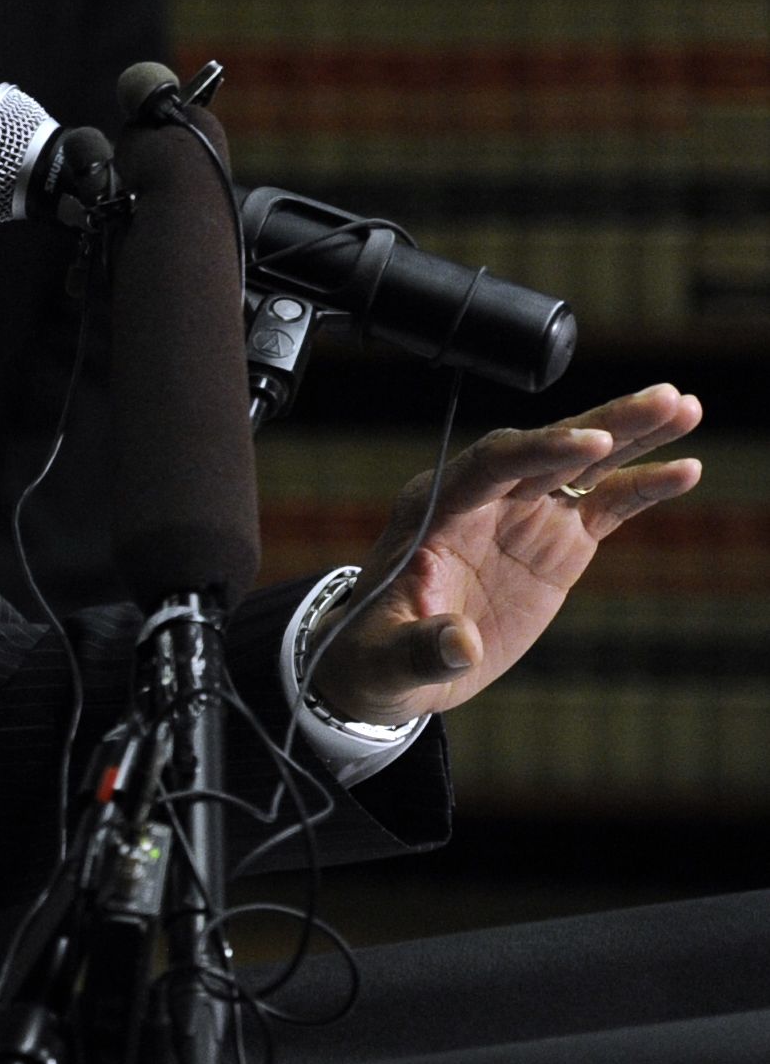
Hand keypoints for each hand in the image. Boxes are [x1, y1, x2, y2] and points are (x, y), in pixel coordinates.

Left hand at [307, 384, 703, 725]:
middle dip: (604, 423)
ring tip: (686, 406)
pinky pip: (606, 506)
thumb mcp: (389, 660)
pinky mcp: (557, 542)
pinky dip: (644, 486)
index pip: (491, 464)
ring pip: (584, 465)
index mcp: (436, 509)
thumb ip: (422, 648)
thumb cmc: (378, 654)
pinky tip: (687, 468)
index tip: (590, 442)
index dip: (540, 450)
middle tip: (664, 398)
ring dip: (633, 435)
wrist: (395, 665)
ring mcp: (525, 517)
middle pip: (548, 449)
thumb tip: (459, 643)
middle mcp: (484, 500)